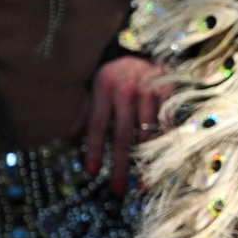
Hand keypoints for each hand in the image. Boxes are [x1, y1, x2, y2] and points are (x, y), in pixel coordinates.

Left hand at [70, 56, 168, 193]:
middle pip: (123, 134)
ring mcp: (150, 92)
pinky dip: (166, 147)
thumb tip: (67, 137)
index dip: (95, 149)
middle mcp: (126, 91)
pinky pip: (168, 125)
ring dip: (147, 162)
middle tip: (119, 190)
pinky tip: (165, 165)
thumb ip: (85, 113)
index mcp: (104, 89)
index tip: (92, 172)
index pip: (97, 124)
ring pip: (148, 133)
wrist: (147, 47)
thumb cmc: (117, 74)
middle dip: (121, 165)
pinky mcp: (169, 93)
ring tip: (144, 184)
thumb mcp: (97, 88)